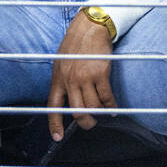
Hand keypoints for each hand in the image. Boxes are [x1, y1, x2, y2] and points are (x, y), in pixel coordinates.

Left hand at [46, 11, 116, 139]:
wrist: (89, 28)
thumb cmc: (75, 44)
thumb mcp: (61, 62)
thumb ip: (63, 80)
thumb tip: (68, 97)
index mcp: (58, 78)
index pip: (53, 106)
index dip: (55, 124)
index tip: (57, 138)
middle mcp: (70, 80)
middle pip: (77, 112)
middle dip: (85, 123)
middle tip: (91, 123)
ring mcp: (85, 78)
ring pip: (93, 107)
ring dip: (100, 114)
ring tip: (103, 112)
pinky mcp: (100, 75)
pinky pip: (106, 98)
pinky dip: (111, 106)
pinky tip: (113, 108)